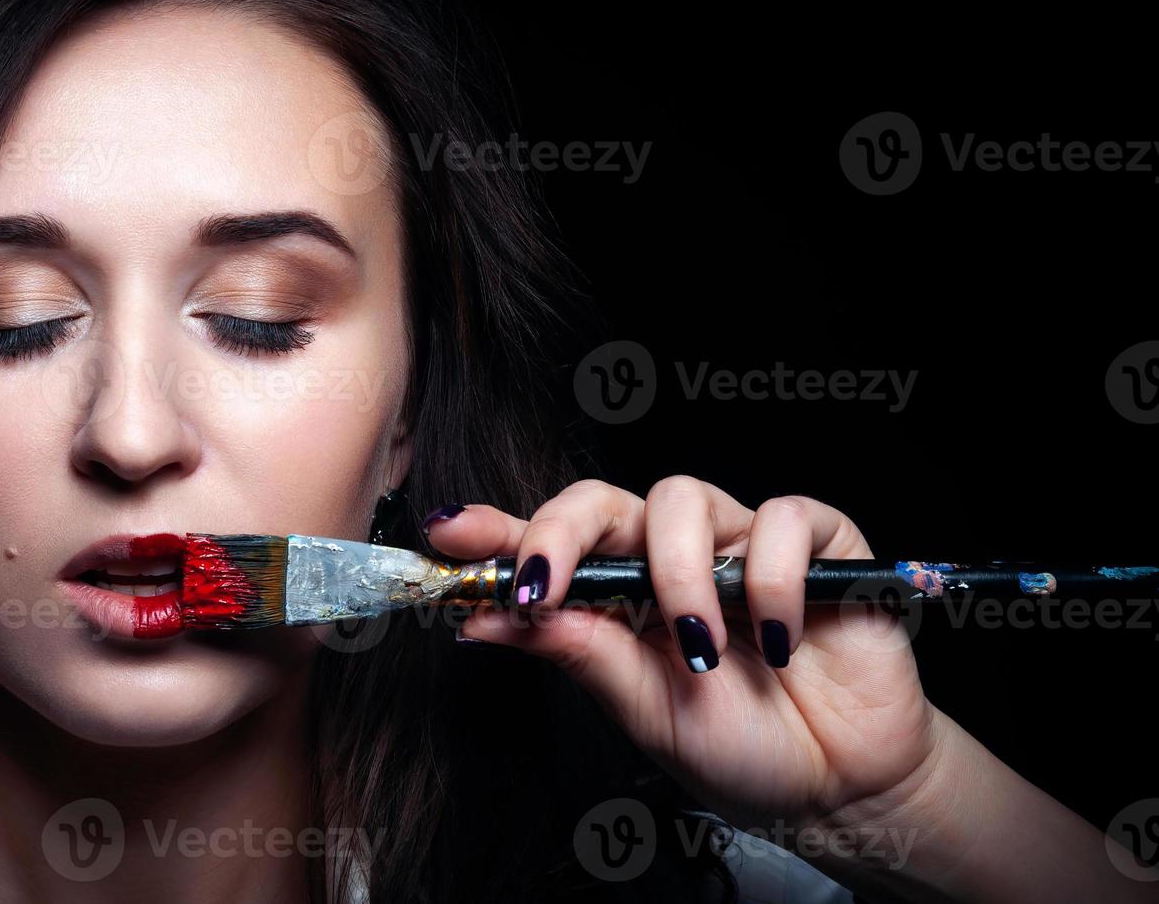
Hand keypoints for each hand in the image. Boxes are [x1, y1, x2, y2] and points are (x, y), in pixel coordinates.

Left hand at [428, 476, 938, 834]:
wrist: (841, 787)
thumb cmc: (740, 748)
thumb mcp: (644, 710)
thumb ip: (578, 652)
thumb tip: (483, 617)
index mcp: (619, 596)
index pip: (550, 546)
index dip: (496, 531)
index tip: (444, 532)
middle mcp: (669, 557)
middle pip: (600, 500)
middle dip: (560, 531)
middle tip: (542, 583)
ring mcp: (739, 544)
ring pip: (682, 499)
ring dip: (677, 575)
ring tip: (698, 646)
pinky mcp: (816, 543)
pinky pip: (781, 519)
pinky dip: (774, 579)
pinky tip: (780, 641)